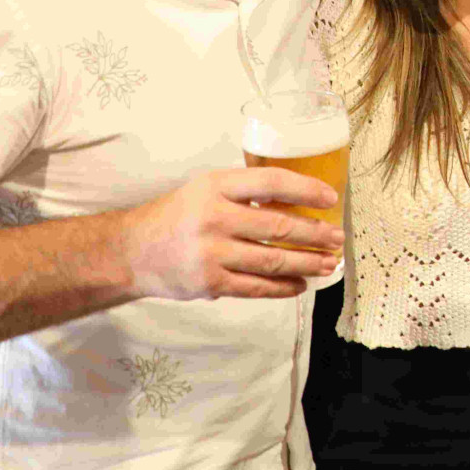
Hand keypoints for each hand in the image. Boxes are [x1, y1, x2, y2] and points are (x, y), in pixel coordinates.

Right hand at [121, 168, 341, 300]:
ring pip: (273, 260)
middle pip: (279, 227)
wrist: (132, 251)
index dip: (306, 189)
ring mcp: (211, 253)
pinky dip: (283, 287)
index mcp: (216, 186)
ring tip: (328, 263)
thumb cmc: (178, 215)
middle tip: (338, 239)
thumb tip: (299, 202)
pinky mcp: (210, 283)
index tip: (331, 198)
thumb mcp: (206, 189)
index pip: (272, 182)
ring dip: (307, 263)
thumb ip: (245, 193)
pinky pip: (257, 287)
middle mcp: (214, 217)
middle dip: (316, 234)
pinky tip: (300, 284)